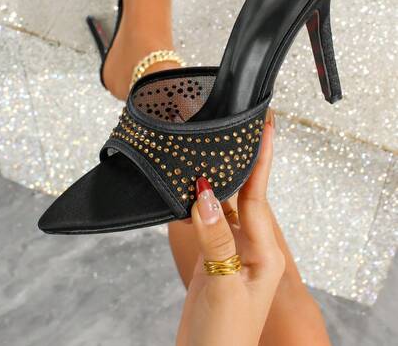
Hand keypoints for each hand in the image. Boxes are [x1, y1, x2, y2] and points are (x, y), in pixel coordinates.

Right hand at [176, 110, 283, 345]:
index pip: (258, 197)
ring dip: (216, 183)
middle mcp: (251, 248)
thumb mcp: (224, 286)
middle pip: (244, 196)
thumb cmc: (225, 337)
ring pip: (223, 208)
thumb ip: (215, 239)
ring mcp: (231, 253)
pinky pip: (207, 223)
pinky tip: (189, 191)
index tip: (264, 129)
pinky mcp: (213, 260)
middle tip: (237, 131)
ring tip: (211, 152)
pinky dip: (197, 206)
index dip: (260, 161)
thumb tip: (204, 195)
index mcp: (265, 254)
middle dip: (241, 163)